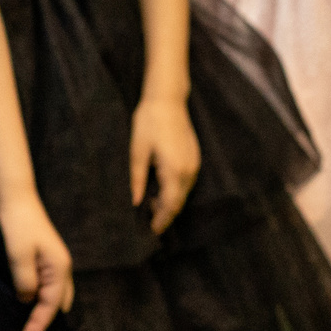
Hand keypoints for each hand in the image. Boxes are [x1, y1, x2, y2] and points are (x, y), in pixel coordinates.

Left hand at [0, 192, 74, 330]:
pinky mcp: (45, 260)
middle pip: (59, 304)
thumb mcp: (18, 255)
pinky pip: (47, 286)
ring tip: (29, 326)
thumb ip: (25, 282)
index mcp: (60, 269)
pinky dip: (40, 299)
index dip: (40, 324)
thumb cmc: (19, 225)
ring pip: (55, 296)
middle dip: (47, 321)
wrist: (17, 199)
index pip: (52, 305)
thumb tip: (27, 300)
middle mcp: (62, 268)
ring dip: (44, 311)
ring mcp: (55, 264)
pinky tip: (27, 304)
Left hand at [128, 95, 201, 233]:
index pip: (170, 205)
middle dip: (165, 214)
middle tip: (148, 220)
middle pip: (179, 202)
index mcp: (174, 171)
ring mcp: (194, 163)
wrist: (167, 99)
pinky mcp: (194, 157)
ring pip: (184, 192)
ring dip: (170, 201)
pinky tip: (161, 186)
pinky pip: (186, 181)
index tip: (152, 231)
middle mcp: (189, 171)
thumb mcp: (137, 151)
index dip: (161, 220)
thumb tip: (136, 202)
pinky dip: (175, 189)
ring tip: (151, 203)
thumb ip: (137, 179)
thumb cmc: (149, 122)